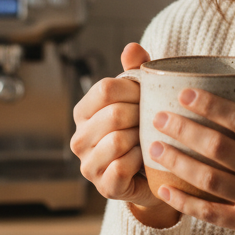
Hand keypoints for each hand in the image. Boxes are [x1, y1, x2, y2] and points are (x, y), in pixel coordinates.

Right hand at [70, 43, 179, 227]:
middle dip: (141, 115)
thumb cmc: (145, 129)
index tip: (149, 95)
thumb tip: (132, 47)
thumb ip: (135, 71)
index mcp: (83, 111)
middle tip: (154, 121)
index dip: (133, 89)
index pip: (105, 89)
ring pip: (117, 141)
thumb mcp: (140, 97)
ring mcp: (88, 165)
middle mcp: (79, 138)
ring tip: (149, 139)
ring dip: (141, 139)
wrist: (156, 173)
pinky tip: (146, 159)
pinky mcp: (104, 187)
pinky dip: (140, 161)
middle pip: (113, 114)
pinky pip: (122, 167)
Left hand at [146, 58, 234, 234]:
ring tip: (153, 146)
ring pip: (211, 180)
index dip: (212, 105)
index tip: (184, 93)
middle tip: (158, 117)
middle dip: (185, 130)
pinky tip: (163, 189)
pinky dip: (185, 203)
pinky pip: (212, 214)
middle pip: (220, 148)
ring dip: (178, 163)